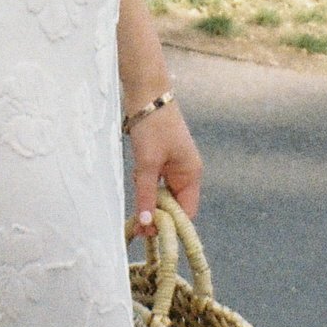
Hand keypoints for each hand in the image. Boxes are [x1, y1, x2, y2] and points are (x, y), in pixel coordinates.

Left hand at [127, 96, 200, 235]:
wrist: (146, 93)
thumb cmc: (152, 126)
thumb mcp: (147, 163)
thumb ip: (146, 195)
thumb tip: (146, 224)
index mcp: (191, 174)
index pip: (187, 212)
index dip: (170, 225)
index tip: (150, 233)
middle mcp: (186, 172)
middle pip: (174, 205)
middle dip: (157, 214)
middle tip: (137, 226)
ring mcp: (174, 165)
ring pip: (162, 194)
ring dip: (149, 199)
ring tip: (135, 196)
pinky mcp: (161, 159)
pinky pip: (155, 181)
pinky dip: (145, 185)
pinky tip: (135, 178)